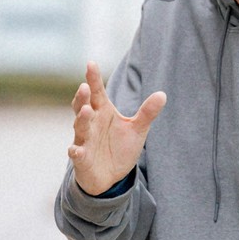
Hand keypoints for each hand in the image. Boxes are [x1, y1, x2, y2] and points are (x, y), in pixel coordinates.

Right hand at [68, 61, 166, 195]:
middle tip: (84, 87)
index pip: (97, 92)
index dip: (93, 78)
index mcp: (103, 111)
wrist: (111, 176)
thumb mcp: (137, 128)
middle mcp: (91, 123)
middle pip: (84, 106)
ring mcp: (84, 140)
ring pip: (80, 127)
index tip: (91, 63)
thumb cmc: (120, 147)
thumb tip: (162, 94)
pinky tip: (75, 150)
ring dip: (81, 119)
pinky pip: (77, 154)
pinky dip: (76, 151)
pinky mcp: (82, 158)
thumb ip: (147, 112)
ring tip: (86, 110)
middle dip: (82, 97)